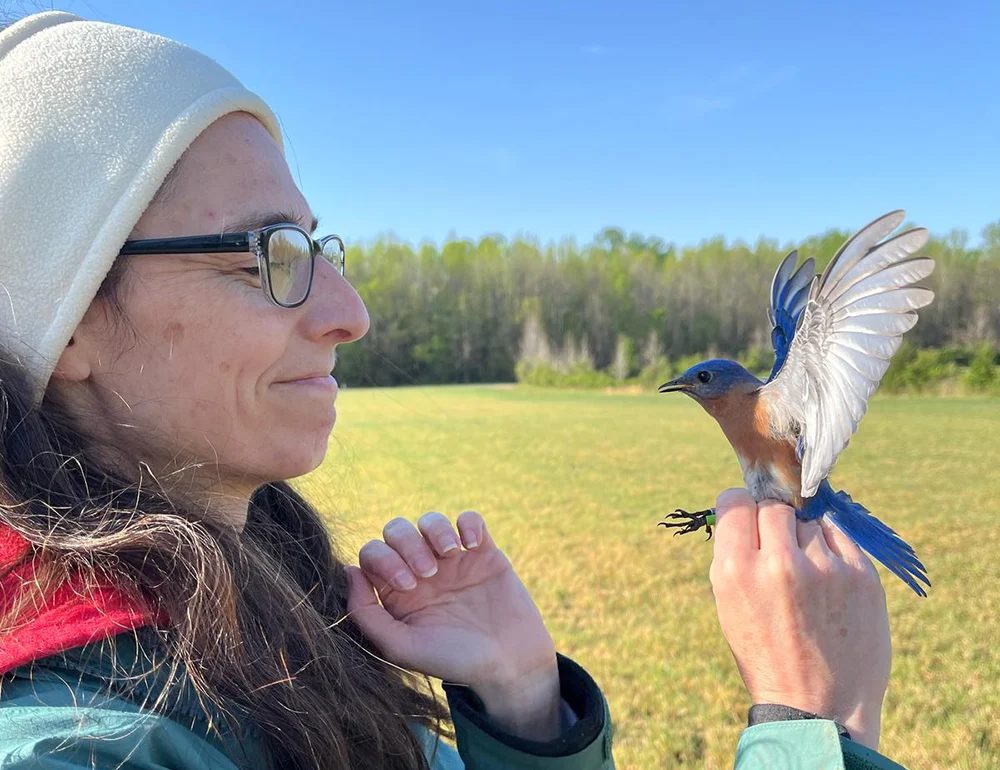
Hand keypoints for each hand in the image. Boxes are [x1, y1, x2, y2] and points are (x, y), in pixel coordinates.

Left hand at [346, 511, 560, 740]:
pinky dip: (468, 524)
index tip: (408, 585)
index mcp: (397, 592)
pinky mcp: (484, 552)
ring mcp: (453, 560)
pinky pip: (470, 519)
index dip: (384, 559)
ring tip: (450, 553)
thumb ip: (366, 614)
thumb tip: (348, 571)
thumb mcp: (401, 647)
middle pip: (397, 530)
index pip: (373, 554)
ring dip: (435, 530)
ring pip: (431, 520)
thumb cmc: (453, 661)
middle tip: (429, 574)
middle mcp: (421, 571)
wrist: (508, 664)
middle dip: (407, 544)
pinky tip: (473, 545)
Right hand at [709, 489, 890, 749]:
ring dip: (805, 541)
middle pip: (773, 507)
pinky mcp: (862, 575)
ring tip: (807, 580)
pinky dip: (832, 552)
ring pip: (809, 522)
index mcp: (736, 571)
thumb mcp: (729, 606)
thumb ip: (735, 555)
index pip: (734, 502)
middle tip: (777, 551)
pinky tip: (828, 584)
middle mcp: (780, 563)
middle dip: (773, 523)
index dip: (739, 509)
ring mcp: (825, 568)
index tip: (745, 519)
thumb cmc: (766, 655)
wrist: (821, 707)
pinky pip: (840, 538)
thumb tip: (748, 507)